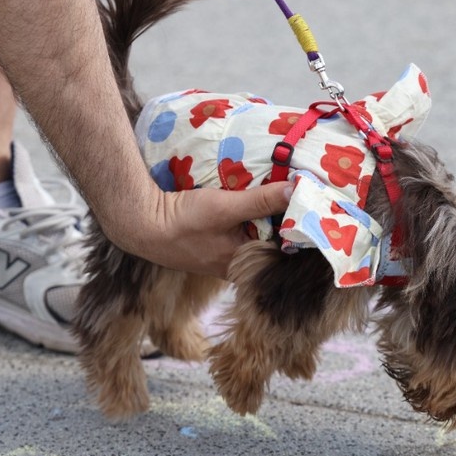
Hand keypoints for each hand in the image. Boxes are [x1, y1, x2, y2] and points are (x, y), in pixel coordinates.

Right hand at [132, 181, 292, 277]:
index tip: (314, 207)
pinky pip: (238, 229)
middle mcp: (236, 264)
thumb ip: (261, 200)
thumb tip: (297, 191)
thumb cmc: (183, 223)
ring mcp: (222, 254)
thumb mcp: (226, 208)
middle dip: (282, 220)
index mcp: (244, 264)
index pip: (284, 249)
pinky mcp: (211, 242)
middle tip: (303, 194)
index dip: (298, 228)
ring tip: (284, 191)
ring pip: (253, 234)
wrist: (141, 225)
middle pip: (269, 241)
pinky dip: (247, 215)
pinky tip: (252, 197)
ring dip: (264, 216)